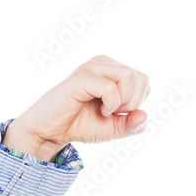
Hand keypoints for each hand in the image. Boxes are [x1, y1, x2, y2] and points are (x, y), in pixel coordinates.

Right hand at [2, 55, 149, 161]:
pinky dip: (111, 104)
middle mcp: (103, 63)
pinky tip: (99, 110)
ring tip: (106, 110)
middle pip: (141, 76)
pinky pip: (110, 88)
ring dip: (123, 101)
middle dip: (133, 102)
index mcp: (113, 70)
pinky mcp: (80, 77)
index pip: (145, 80)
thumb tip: (144, 115)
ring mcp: (91, 67)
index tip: (118, 112)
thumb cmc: (81, 125)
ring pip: (129, 75)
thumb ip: (133, 124)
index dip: (138, 102)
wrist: (51, 132)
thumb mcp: (114, 129)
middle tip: (113, 112)